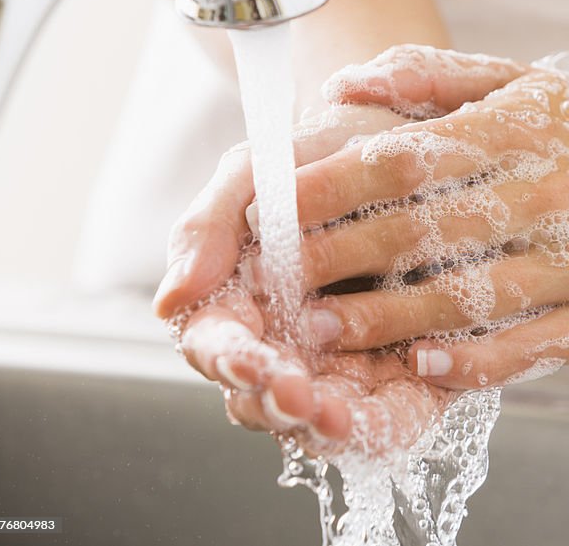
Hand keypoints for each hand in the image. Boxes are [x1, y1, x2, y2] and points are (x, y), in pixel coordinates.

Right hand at [157, 103, 458, 452]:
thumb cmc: (318, 159)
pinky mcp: (397, 371)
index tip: (251, 361)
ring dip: (322, 424)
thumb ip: (209, 226)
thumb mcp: (258, 173)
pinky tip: (379, 421)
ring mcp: (337, 360)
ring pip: (317, 416)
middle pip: (263, 396)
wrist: (398, 142)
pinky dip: (380, 426)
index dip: (231, 360)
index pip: (218, 346)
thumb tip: (171, 301)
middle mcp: (282, 340)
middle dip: (277, 402)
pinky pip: (384, 416)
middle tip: (298, 399)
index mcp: (237, 301)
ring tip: (336, 418)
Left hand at [175, 46, 568, 395]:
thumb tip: (344, 83)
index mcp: (521, 129)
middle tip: (277, 281)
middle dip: (342, 258)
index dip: (331, 184)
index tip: (273, 205)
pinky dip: (476, 359)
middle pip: (426, 230)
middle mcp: (547, 191)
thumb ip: (433, 77)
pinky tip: (424, 365)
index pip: (407, 156)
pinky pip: (531, 343)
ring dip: (390, 319)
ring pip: (470, 295)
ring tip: (324, 333)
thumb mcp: (523, 81)